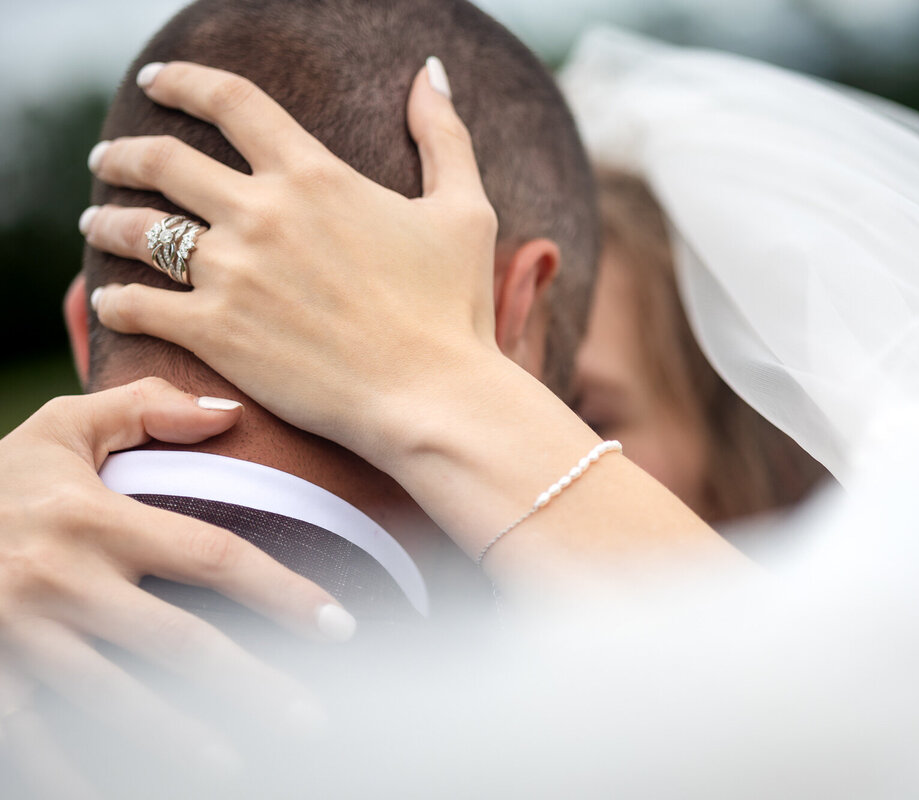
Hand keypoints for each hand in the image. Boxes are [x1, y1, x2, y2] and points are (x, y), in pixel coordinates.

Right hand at [0, 378, 348, 763]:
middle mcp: (64, 579)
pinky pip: (37, 737)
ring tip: (241, 766)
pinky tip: (121, 795)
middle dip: (252, 684)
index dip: (282, 592)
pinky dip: (78, 774)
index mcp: (97, 518)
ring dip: (181, 740)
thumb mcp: (63, 428)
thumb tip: (230, 413)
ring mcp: (21, 635)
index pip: (213, 557)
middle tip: (310, 717)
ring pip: (116, 700)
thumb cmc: (2, 481)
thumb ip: (145, 409)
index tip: (337, 625)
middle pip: (180, 642)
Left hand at [84, 58, 499, 461]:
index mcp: (314, 175)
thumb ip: (443, 136)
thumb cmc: (454, 308)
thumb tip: (430, 74)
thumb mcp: (464, 209)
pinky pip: (137, 308)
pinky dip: (115, 302)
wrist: (432, 395)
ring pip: (138, 232)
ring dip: (107, 222)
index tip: (161, 81)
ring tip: (97, 225)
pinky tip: (111, 302)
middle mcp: (261, 213)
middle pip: (162, 160)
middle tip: (109, 159)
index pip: (231, 101)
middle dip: (124, 154)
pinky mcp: (215, 334)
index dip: (186, 81)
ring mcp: (232, 274)